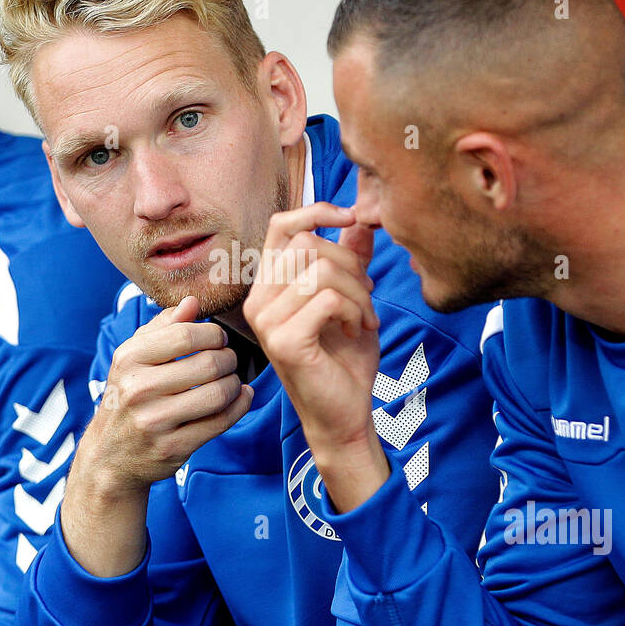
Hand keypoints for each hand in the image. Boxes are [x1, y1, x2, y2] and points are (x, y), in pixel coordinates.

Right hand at [62, 295, 253, 576]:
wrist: (110, 456)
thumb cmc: (129, 398)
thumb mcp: (133, 358)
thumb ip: (163, 327)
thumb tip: (193, 302)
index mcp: (129, 359)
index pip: (187, 334)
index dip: (213, 334)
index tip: (218, 340)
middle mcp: (138, 389)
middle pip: (209, 363)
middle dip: (229, 359)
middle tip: (229, 362)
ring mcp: (155, 421)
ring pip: (219, 393)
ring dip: (235, 384)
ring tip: (232, 381)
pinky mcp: (173, 448)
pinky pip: (221, 422)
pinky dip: (239, 406)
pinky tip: (239, 398)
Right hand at [243, 203, 389, 511]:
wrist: (344, 414)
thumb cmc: (344, 360)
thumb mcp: (353, 300)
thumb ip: (352, 260)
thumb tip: (360, 220)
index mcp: (269, 287)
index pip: (281, 227)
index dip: (315, 211)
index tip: (350, 217)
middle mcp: (258, 300)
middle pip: (308, 245)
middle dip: (351, 266)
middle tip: (366, 296)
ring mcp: (266, 321)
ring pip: (320, 270)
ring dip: (357, 293)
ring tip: (363, 318)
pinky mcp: (283, 340)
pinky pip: (327, 298)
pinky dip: (354, 310)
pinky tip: (356, 330)